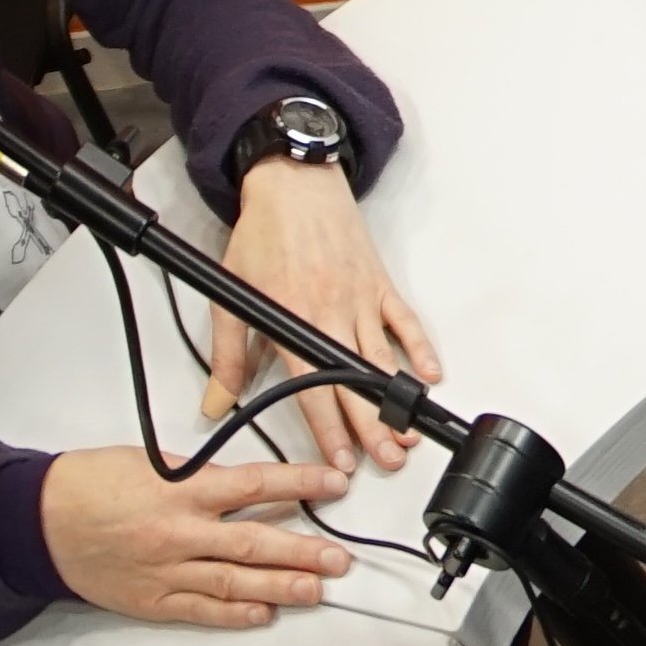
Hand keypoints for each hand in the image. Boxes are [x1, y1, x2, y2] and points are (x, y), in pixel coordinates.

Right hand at [41, 444, 357, 630]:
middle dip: (304, 553)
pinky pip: (201, 610)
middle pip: (255, 544)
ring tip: (316, 590)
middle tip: (338, 559)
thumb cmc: (88, 485)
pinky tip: (263, 615)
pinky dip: (234, 614)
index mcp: (181, 491)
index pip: (257, 484)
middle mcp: (179, 533)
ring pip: (235, 583)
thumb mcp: (151, 463)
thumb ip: (199, 476)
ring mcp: (166, 571)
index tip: (335, 485)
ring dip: (281, 588)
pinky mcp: (151, 600)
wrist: (37, 521)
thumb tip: (243, 484)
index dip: (302, 484)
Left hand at [207, 157, 436, 467]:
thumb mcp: (230, 297)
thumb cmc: (263, 235)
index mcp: (293, 322)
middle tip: (387, 460)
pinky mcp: (379, 283)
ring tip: (410, 432)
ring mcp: (361, 299)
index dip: (329, 431)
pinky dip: (419, 347)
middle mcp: (331, 315)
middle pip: (356, 384)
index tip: (340, 460)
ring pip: (383, 360)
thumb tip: (216, 402)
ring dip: (397, 399)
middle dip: (373, 427)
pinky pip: (405, 321)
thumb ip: (227, 356)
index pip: (313, 390)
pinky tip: (430, 373)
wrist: (293, 184)